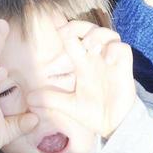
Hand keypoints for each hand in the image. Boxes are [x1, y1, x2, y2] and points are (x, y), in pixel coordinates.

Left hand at [27, 20, 137, 139]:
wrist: (114, 126)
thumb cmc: (93, 114)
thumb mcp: (69, 105)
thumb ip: (51, 99)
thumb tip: (29, 98)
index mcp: (81, 64)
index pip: (72, 37)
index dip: (64, 29)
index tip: (56, 31)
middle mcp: (96, 59)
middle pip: (89, 29)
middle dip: (79, 26)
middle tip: (70, 34)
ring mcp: (110, 62)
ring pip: (108, 34)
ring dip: (97, 35)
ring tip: (91, 47)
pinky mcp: (124, 68)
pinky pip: (122, 48)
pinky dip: (114, 50)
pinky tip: (108, 60)